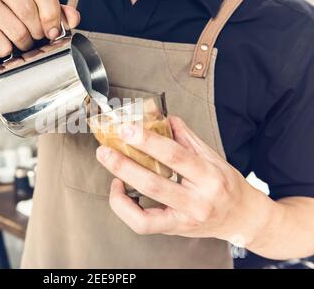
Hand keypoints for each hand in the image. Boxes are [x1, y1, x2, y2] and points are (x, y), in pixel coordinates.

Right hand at [0, 0, 80, 57]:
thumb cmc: (11, 13)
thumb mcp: (37, 7)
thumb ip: (57, 10)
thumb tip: (74, 18)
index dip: (53, 16)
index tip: (55, 31)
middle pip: (28, 11)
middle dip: (38, 32)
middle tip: (36, 37)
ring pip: (17, 31)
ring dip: (24, 44)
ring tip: (21, 42)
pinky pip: (2, 45)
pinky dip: (7, 51)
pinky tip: (3, 44)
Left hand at [96, 116, 275, 247]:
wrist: (243, 218)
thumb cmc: (228, 186)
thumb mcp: (213, 157)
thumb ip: (187, 138)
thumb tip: (164, 118)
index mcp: (209, 176)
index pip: (175, 156)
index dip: (148, 141)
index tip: (127, 130)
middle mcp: (198, 201)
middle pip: (154, 183)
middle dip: (124, 165)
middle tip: (105, 149)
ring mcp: (185, 219)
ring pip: (145, 210)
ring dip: (119, 189)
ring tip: (108, 166)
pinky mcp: (174, 229)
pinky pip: (143, 224)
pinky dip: (125, 208)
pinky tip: (120, 189)